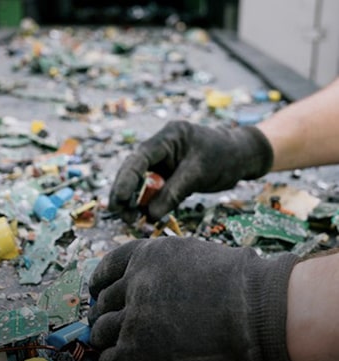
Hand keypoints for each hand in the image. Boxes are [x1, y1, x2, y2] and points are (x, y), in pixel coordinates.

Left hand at [88, 237, 298, 360]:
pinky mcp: (134, 353)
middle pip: (103, 302)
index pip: (108, 267)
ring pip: (102, 331)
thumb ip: (163, 267)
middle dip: (105, 314)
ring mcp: (133, 318)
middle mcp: (134, 283)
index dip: (101, 282)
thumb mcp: (195, 257)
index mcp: (147, 255)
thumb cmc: (244, 288)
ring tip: (121, 348)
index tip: (97, 291)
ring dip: (109, 340)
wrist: (264, 316)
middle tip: (108, 325)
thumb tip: (139, 283)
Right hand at [109, 121, 272, 221]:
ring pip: (139, 181)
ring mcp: (161, 160)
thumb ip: (173, 193)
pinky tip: (143, 217)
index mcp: (168, 137)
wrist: (242, 155)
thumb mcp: (198, 174)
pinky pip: (151, 189)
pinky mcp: (166, 173)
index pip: (139, 159)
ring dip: (133, 201)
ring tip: (131, 221)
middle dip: (124, 193)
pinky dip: (146, 203)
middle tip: (121, 216)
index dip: (126, 180)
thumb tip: (149, 215)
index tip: (119, 201)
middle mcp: (159, 147)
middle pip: (133, 170)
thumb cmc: (225, 158)